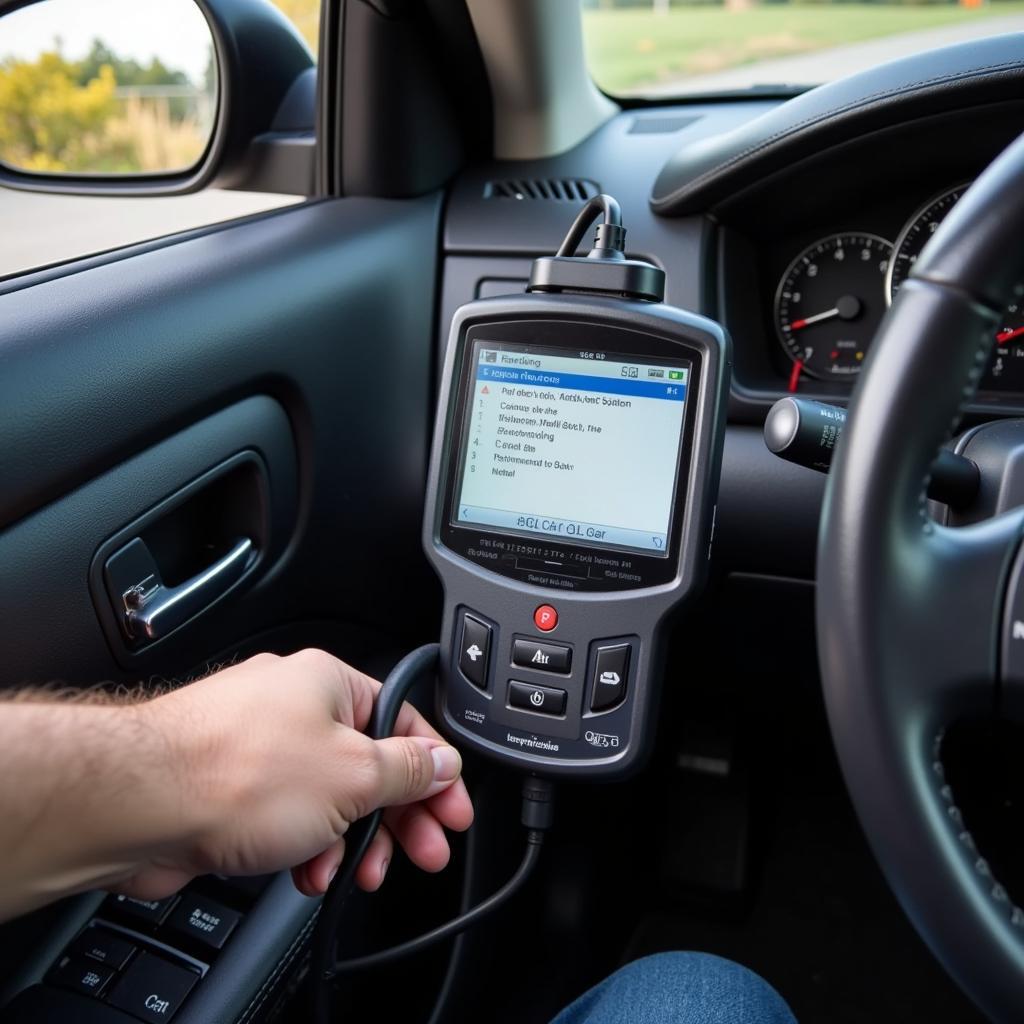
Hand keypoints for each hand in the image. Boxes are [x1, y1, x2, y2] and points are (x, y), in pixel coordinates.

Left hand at [119, 649, 472, 899]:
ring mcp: (257, 744)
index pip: (403, 722)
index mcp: (329, 683)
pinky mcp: (228, 782)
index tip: (450, 810)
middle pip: (367, 762)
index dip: (434, 771)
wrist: (138, 803)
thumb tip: (440, 763)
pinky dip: (302, 843)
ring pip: (326, 795)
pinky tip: (304, 870)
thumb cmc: (234, 772)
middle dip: (395, 815)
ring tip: (353, 871)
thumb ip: (406, 770)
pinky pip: (285, 813)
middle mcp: (294, 705)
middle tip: (419, 851)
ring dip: (347, 839)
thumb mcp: (352, 775)